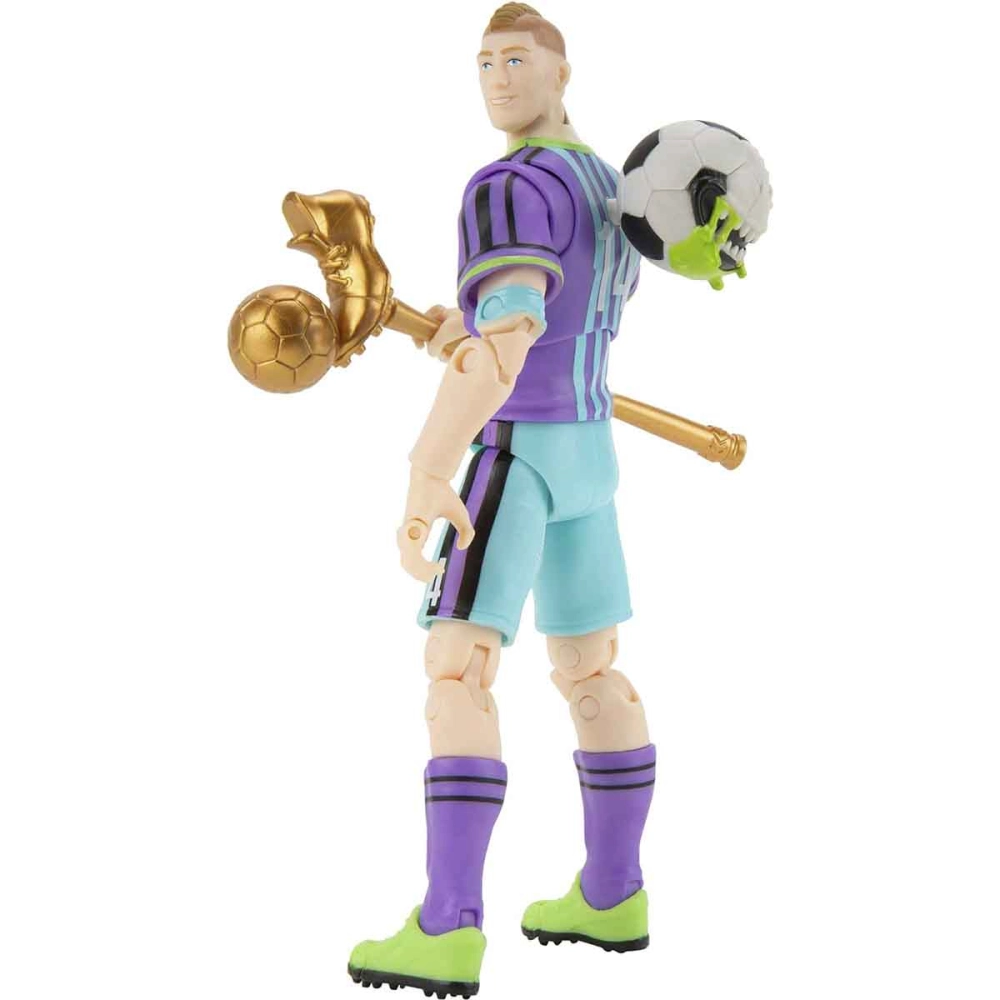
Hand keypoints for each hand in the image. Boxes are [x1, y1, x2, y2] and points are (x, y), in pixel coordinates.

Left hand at [397, 466, 474, 582]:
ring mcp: (408, 532)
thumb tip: (461, 548)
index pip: (411, 557)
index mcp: (418, 532)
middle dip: (420, 574)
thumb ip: (466, 532)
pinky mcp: (410, 529)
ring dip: (420, 572)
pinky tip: (433, 565)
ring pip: (406, 561)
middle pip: (406, 563)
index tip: (438, 569)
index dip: (422, 568)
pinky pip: (410, 552)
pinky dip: (419, 564)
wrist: (432, 477)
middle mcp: (411, 534)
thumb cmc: (443, 494)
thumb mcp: (460, 515)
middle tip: (435, 575)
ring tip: (435, 572)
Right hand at [421, 305, 468, 360]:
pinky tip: (454, 359)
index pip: (426, 319)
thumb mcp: (444, 333)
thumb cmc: (464, 323)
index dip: (419, 332)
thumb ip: (434, 345)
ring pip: (444, 344)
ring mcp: (458, 331)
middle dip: (434, 347)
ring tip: (447, 357)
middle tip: (436, 353)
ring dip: (443, 353)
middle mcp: (450, 321)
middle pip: (434, 336)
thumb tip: (432, 354)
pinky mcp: (465, 339)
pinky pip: (455, 349)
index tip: (418, 346)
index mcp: (443, 313)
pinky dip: (453, 354)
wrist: (484, 325)